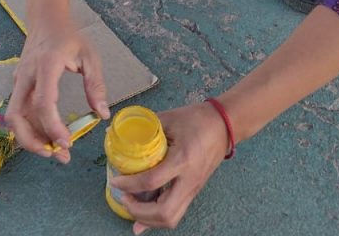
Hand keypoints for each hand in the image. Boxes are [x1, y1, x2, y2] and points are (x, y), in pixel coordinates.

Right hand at [5, 23, 109, 163]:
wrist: (45, 20)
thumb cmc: (68, 36)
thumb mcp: (89, 56)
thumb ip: (96, 85)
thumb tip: (102, 114)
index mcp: (46, 64)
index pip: (43, 102)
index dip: (53, 127)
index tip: (67, 144)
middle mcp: (27, 74)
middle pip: (17, 116)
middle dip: (32, 141)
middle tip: (55, 155)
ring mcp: (18, 80)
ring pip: (14, 118)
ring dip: (30, 139)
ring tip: (54, 151)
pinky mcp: (18, 86)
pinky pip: (19, 112)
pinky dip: (30, 129)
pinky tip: (48, 137)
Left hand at [111, 102, 230, 231]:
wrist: (225, 126)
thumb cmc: (196, 119)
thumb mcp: (168, 119)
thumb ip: (142, 128)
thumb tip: (113, 133)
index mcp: (182, 159)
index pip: (152, 181)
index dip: (129, 184)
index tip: (115, 180)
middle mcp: (189, 180)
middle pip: (164, 212)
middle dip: (138, 211)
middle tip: (124, 197)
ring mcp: (193, 189)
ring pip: (171, 219)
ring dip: (147, 219)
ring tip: (131, 205)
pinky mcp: (193, 191)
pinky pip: (176, 213)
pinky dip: (157, 219)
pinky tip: (143, 220)